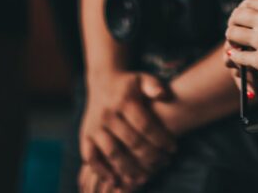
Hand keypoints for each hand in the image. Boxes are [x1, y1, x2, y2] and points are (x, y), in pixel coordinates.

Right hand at [79, 69, 176, 188]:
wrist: (102, 81)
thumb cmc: (129, 84)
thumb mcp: (142, 78)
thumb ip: (154, 85)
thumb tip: (162, 94)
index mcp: (125, 101)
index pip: (145, 125)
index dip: (160, 139)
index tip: (172, 148)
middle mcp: (108, 115)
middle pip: (131, 142)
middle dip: (149, 156)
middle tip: (162, 165)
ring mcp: (95, 127)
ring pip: (113, 153)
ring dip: (128, 168)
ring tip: (143, 178)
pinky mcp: (85, 136)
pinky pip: (91, 158)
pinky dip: (102, 171)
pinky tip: (115, 180)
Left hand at [224, 0, 257, 94]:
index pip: (249, 1)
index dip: (242, 10)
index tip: (242, 20)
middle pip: (236, 16)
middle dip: (234, 26)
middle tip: (236, 36)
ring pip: (232, 34)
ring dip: (232, 43)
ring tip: (237, 49)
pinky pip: (237, 56)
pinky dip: (236, 60)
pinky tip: (240, 63)